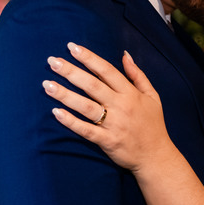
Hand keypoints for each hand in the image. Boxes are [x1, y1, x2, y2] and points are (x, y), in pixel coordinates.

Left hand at [44, 44, 172, 172]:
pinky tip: (56, 112)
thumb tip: (125, 55)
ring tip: (47, 84)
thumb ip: (138, 75)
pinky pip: (86, 130)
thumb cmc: (153, 125)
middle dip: (71, 71)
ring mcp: (114, 124)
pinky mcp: (108, 141)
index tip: (72, 47)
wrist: (156, 157)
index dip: (89, 58)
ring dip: (65, 95)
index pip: (107, 71)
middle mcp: (121, 106)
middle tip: (52, 61)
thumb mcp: (152, 96)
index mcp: (130, 93)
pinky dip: (71, 122)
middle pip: (92, 85)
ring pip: (86, 106)